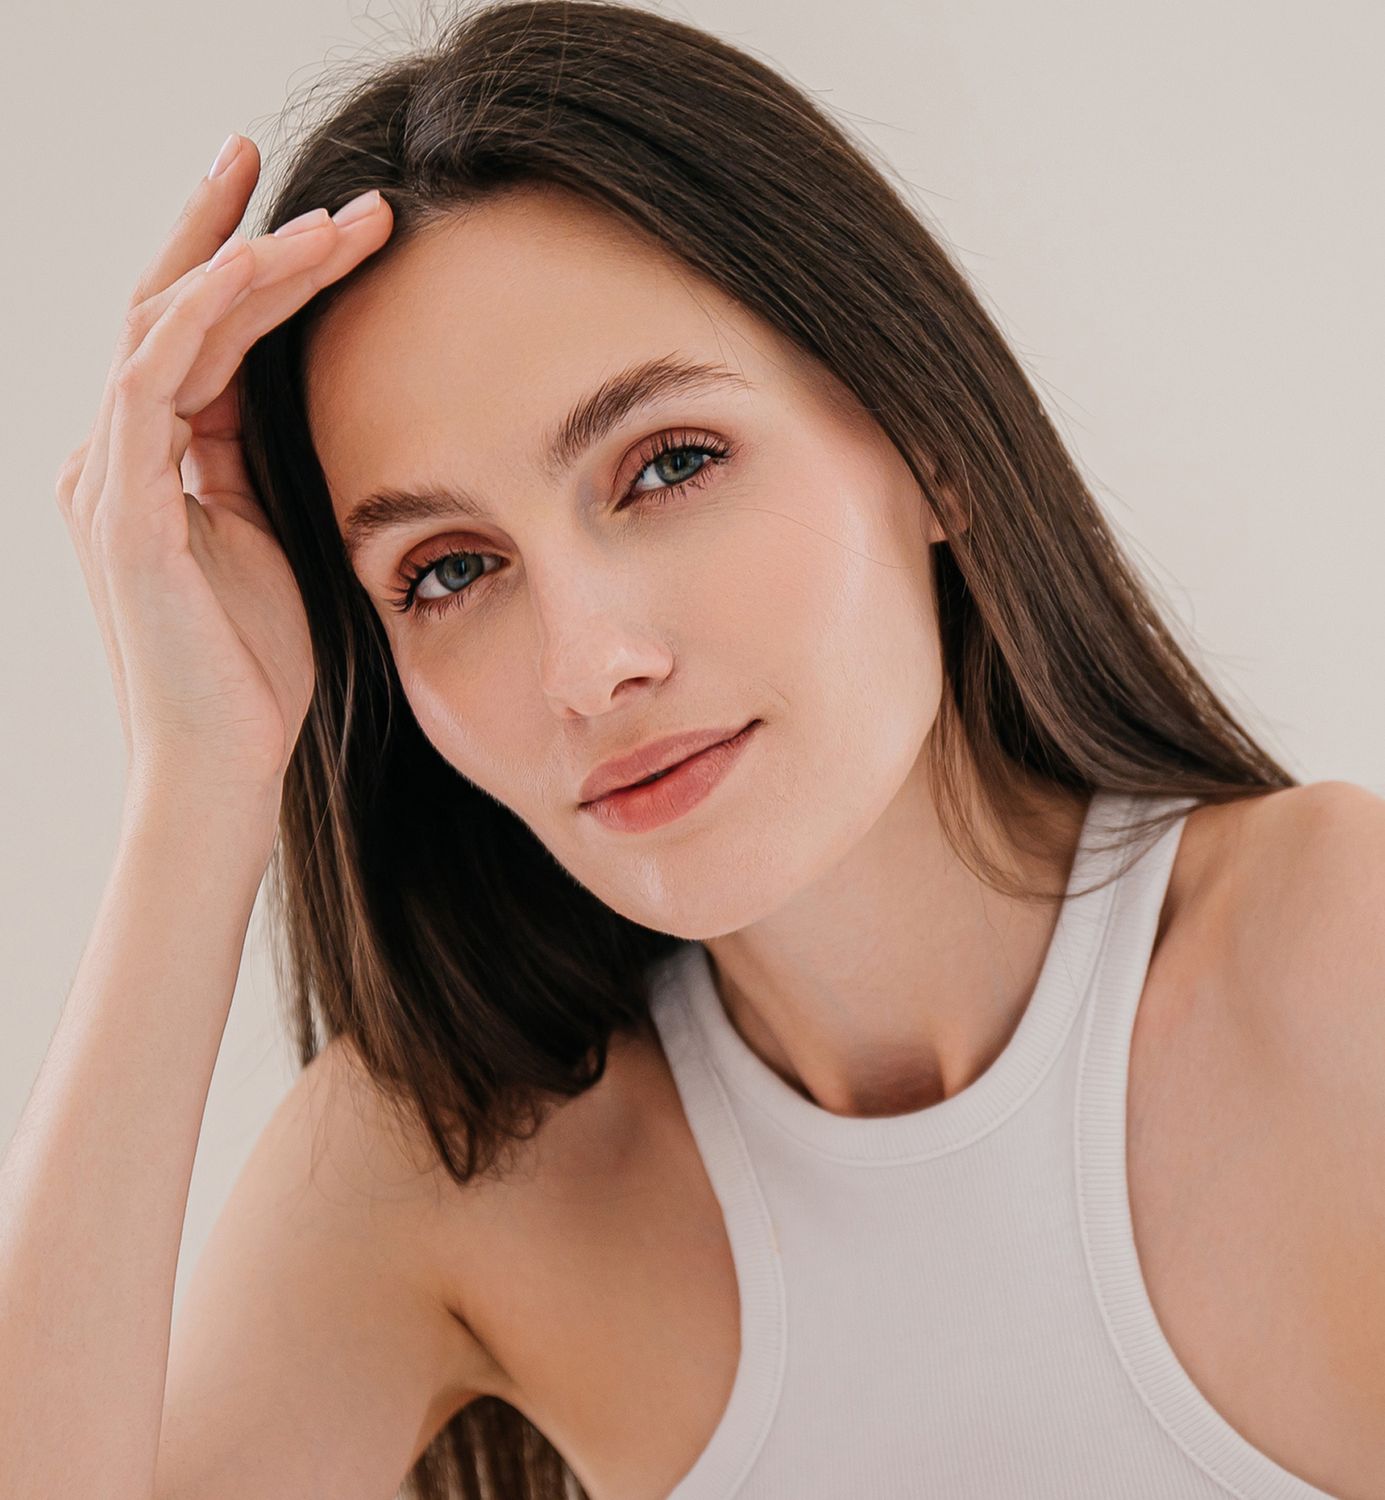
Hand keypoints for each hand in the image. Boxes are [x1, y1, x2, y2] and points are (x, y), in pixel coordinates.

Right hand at [54, 134, 392, 801]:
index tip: (306, 213)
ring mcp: (106, 479)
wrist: (223, 768)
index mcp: (151, 466)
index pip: (192, 340)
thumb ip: (259, 465)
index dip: (241, 268)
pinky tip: (266, 266)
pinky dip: (207, 313)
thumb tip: (292, 395)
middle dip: (222, 226)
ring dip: (246, 259)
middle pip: (162, 308)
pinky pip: (155, 379)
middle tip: (268, 151)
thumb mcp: (270, 542)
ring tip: (332, 218)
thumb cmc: (253, 670)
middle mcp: (113, 457)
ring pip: (163, 326)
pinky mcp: (120, 510)